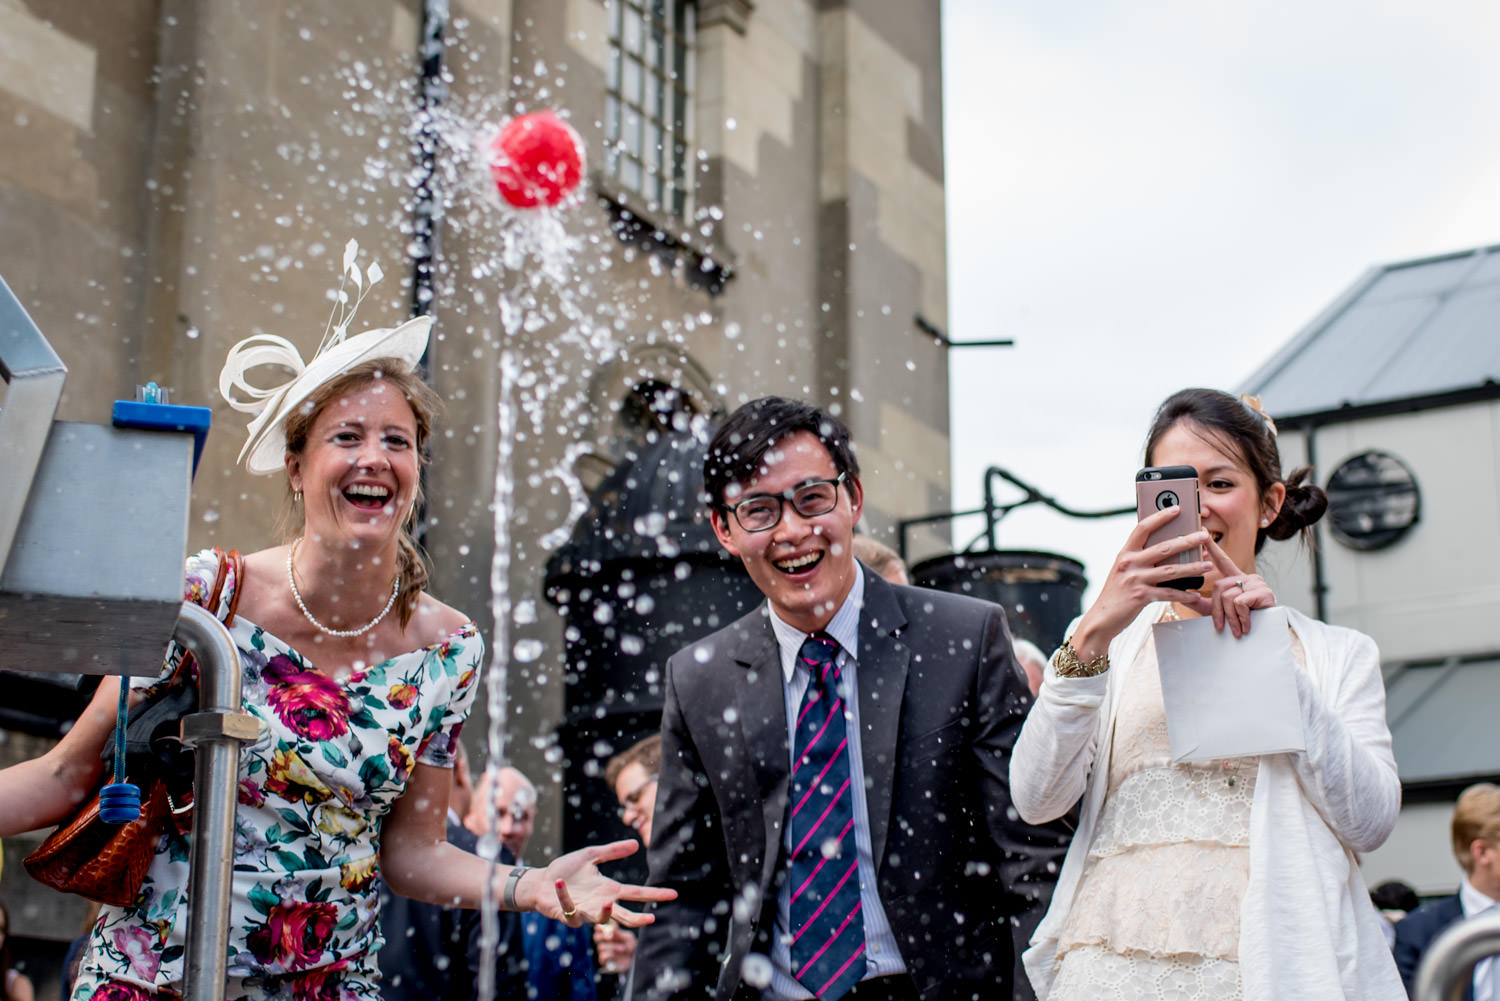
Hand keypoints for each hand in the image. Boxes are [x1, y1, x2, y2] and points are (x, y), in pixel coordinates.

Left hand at [535, 839, 675, 927]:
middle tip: (652, 919)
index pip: (636, 893)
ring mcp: (585, 912)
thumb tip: (637, 844)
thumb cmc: (566, 871)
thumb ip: (612, 851)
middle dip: (637, 918)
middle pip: (623, 915)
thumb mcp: (590, 856)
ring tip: (607, 902)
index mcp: (609, 890)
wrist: (541, 882)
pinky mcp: (567, 915)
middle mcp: (600, 904)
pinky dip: (564, 895)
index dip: (655, 894)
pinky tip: (559, 883)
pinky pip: (568, 908)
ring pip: (598, 918)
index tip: (673, 894)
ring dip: (602, 912)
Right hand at [594, 921, 638, 973]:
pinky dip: (609, 955)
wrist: (633, 960)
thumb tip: (613, 925)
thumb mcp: (628, 938)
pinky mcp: (604, 961)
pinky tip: (615, 955)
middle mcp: (604, 942)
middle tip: (611, 936)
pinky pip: (602, 956)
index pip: (599, 928)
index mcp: (609, 933)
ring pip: (601, 946)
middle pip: (596, 937)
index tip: (601, 927)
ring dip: (612, 946)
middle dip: (602, 936)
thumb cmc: (630, 946)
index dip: (599, 927)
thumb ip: (619, 933)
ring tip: (623, 948)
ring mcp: (603, 951)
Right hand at [1070, 507, 1212, 659]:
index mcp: (1125, 553)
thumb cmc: (1116, 593)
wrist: (1101, 618)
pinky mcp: (1140, 597)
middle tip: (1204, 535)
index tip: (1177, 508)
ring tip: (1208, 565)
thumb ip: (1140, 559)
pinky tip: (1195, 595)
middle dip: (1187, 541)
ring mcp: (1135, 580)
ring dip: (1192, 567)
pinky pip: (1168, 593)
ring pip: (1170, 570)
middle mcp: (1129, 563)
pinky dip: (1184, 595)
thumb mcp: (1124, 571)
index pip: (1143, 528)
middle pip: (1163, 547)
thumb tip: (1169, 549)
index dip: (1160, 517)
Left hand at [1202, 536, 1275, 637]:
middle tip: (1222, 626)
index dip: (1212, 546)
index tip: (1202, 532)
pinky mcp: (1263, 591)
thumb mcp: (1219, 611)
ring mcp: (1256, 582)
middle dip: (1217, 609)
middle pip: (1218, 586)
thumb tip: (1184, 595)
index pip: (1222, 560)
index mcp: (1236, 578)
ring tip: (1237, 629)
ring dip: (1230, 617)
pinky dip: (1240, 617)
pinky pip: (1239, 602)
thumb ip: (1202, 603)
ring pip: (1228, 596)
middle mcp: (1246, 576)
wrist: (1266, 634)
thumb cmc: (1243, 621)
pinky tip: (1246, 625)